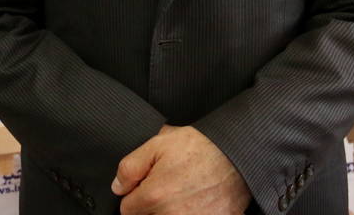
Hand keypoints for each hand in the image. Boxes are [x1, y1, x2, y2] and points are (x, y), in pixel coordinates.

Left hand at [111, 125, 251, 213]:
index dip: (135, 196)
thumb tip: (118, 187)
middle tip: (168, 188)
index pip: (128, 210)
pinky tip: (197, 202)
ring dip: (170, 211)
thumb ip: (131, 167)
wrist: (236, 155)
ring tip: (183, 194)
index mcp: (154, 196)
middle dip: (153, 205)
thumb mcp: (158, 144)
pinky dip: (192, 213)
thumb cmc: (199, 148)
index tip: (147, 187)